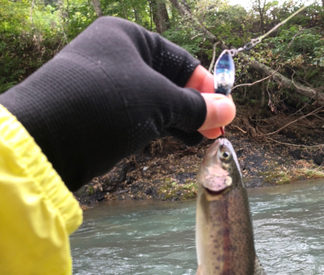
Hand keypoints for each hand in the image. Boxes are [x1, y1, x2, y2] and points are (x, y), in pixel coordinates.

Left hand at [0, 17, 234, 190]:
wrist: (48, 139)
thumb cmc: (105, 105)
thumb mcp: (157, 101)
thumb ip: (194, 107)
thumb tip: (229, 109)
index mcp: (128, 38)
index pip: (180, 61)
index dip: (205, 88)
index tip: (224, 113)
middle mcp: (116, 57)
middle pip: (168, 82)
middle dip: (194, 107)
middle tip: (216, 132)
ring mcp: (107, 88)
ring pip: (155, 102)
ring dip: (180, 121)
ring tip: (202, 140)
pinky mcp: (101, 116)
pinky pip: (139, 118)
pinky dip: (161, 129)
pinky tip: (178, 140)